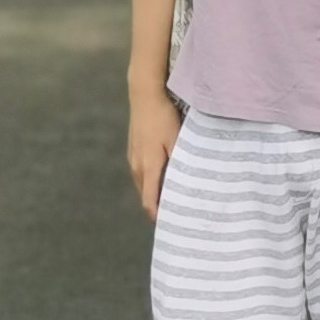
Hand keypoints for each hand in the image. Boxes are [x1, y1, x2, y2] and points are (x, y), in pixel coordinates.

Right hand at [127, 86, 182, 220]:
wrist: (144, 95)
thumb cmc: (163, 117)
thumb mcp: (176, 140)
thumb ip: (179, 163)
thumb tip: (186, 183)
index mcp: (148, 166)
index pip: (148, 200)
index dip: (156, 215)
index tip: (169, 224)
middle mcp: (137, 166)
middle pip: (145, 195)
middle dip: (157, 206)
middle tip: (175, 213)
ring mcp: (132, 157)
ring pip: (142, 184)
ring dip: (152, 193)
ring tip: (170, 199)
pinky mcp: (133, 150)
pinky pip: (140, 173)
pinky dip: (149, 181)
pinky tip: (162, 178)